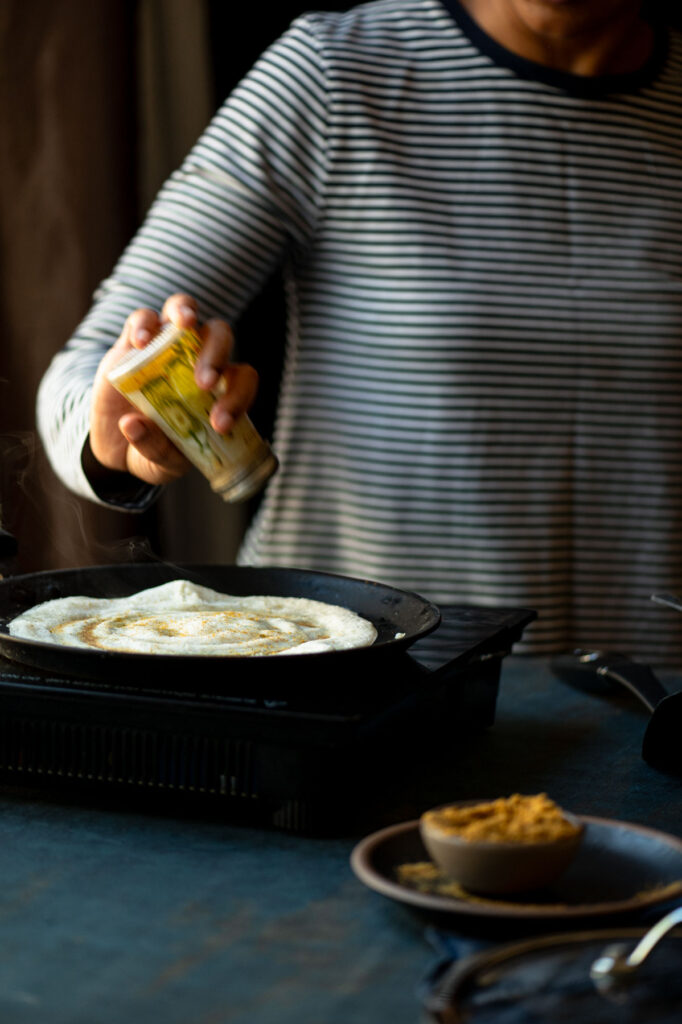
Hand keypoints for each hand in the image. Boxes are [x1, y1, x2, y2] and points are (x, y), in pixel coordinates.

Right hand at [89, 294, 258, 485]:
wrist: (116, 446)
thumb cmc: (155, 451)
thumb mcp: (159, 463)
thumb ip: (155, 448)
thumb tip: (133, 424)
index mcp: (218, 390)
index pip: (241, 380)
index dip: (237, 397)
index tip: (218, 424)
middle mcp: (195, 361)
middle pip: (218, 336)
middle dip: (216, 354)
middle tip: (203, 384)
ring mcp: (164, 347)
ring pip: (183, 310)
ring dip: (185, 312)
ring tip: (183, 324)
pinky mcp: (132, 343)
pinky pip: (143, 319)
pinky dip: (143, 323)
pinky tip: (140, 341)